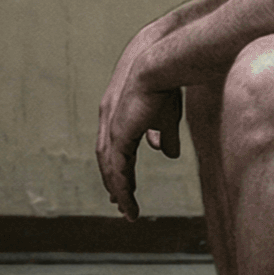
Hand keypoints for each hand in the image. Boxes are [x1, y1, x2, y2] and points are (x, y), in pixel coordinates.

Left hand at [96, 71, 182, 219]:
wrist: (161, 65)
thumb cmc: (166, 83)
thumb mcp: (166, 116)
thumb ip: (164, 136)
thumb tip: (166, 154)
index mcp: (118, 113)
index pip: (115, 146)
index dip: (119, 166)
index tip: (125, 183)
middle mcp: (108, 121)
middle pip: (107, 159)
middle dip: (113, 182)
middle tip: (119, 202)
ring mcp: (110, 128)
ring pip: (110, 168)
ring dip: (118, 189)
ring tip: (126, 208)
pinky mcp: (117, 135)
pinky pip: (116, 169)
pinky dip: (121, 187)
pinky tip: (127, 200)